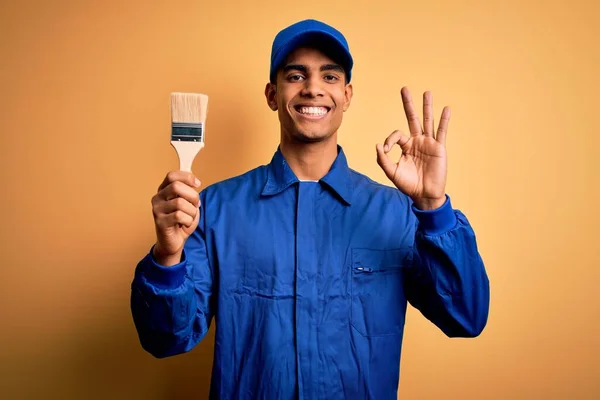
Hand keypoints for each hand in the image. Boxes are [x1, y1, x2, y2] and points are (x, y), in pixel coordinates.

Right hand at [151, 171, 201, 265]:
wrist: (174, 242)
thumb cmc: (182, 221)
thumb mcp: (188, 204)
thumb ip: (189, 192)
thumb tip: (195, 182)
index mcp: (164, 190)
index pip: (172, 175)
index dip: (187, 177)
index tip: (197, 184)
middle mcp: (158, 198)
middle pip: (176, 186)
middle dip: (192, 195)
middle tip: (196, 205)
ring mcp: (157, 210)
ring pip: (180, 202)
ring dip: (192, 211)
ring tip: (190, 217)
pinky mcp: (160, 222)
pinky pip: (179, 216)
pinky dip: (188, 220)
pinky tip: (185, 224)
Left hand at [376, 87, 449, 209]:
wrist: (424, 195)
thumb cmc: (408, 185)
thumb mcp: (392, 172)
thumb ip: (383, 159)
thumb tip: (378, 144)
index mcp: (406, 146)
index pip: (396, 134)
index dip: (389, 140)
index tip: (386, 150)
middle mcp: (417, 141)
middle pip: (412, 119)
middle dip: (408, 104)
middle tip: (404, 89)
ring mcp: (429, 143)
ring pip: (427, 121)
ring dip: (427, 107)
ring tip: (427, 93)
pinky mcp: (439, 148)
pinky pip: (442, 132)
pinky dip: (444, 120)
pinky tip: (446, 109)